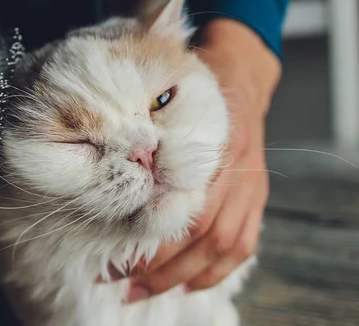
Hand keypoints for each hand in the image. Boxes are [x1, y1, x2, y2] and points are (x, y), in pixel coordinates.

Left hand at [109, 19, 280, 302]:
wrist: (240, 74)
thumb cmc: (192, 82)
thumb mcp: (166, 90)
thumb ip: (146, 121)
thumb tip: (107, 154)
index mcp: (212, 139)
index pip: (183, 201)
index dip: (150, 235)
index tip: (115, 253)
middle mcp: (235, 168)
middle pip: (201, 232)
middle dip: (159, 265)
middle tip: (118, 281)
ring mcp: (251, 185)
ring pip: (222, 245)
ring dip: (182, 276)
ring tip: (143, 290)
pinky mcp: (256, 197)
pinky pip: (244, 244)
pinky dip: (216, 271)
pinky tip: (188, 286)